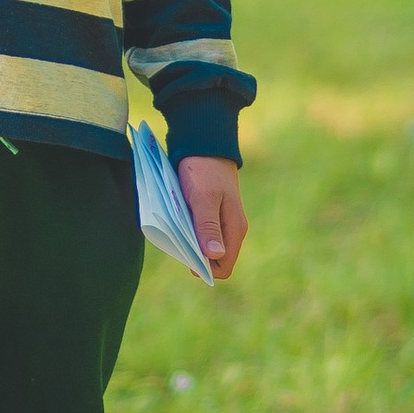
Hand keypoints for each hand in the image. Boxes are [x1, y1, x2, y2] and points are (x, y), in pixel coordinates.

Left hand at [178, 157, 246, 281]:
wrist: (205, 145)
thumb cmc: (204, 170)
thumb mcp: (203, 198)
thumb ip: (208, 226)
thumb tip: (215, 256)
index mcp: (235, 228)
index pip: (224, 266)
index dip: (206, 268)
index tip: (186, 255)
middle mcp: (232, 229)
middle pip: (215, 259)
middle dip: (197, 257)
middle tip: (179, 240)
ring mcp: (223, 222)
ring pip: (208, 247)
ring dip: (192, 245)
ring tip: (178, 230)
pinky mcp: (213, 214)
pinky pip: (203, 234)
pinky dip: (191, 233)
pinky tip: (179, 222)